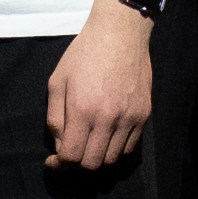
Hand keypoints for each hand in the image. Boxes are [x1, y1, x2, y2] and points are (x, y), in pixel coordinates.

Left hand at [46, 0, 155, 171]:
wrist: (120, 33)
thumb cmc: (83, 54)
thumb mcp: (58, 81)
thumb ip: (55, 117)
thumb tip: (60, 145)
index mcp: (82, 109)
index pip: (72, 156)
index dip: (60, 164)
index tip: (53, 160)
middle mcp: (108, 118)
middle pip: (92, 163)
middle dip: (76, 163)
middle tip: (70, 152)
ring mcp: (129, 117)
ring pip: (112, 159)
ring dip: (97, 157)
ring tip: (89, 144)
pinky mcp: (143, 114)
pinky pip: (130, 147)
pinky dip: (116, 149)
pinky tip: (106, 137)